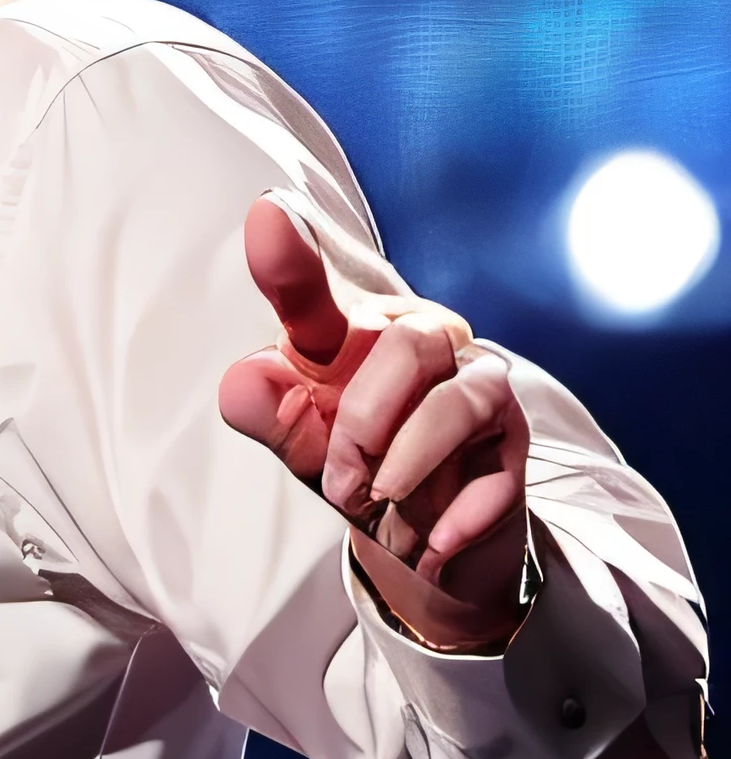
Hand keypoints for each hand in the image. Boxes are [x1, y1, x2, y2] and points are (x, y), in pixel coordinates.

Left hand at [218, 199, 529, 650]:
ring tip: (380, 506)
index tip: (267, 216)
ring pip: (457, 396)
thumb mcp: (301, 445)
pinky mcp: (513, 444)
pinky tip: (427, 543)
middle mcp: (425, 343)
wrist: (423, 540)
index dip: (292, 259)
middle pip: (409, 342)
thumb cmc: (358, 466)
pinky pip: (494, 470)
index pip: (317, 293)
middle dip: (365, 424)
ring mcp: (477, 388)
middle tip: (342, 483)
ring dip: (407, 462)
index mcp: (356, 334)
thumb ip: (270, 412)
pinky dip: (452, 515)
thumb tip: (246, 381)